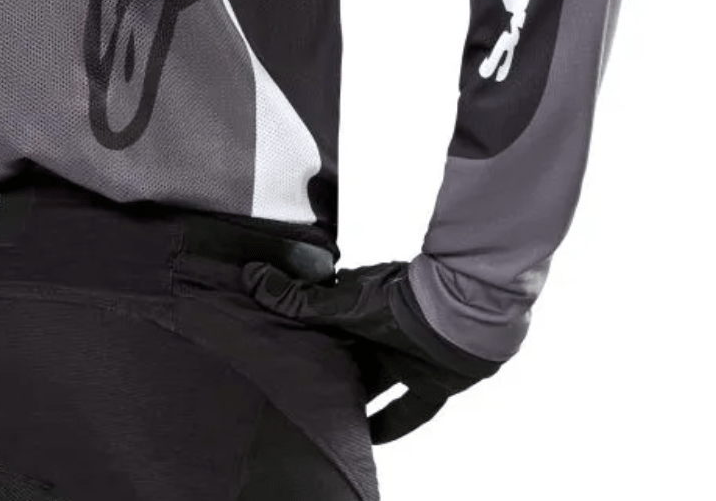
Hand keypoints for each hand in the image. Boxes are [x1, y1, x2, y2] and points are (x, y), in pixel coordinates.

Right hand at [242, 259, 502, 443]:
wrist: (463, 313)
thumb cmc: (399, 299)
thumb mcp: (341, 304)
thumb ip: (298, 299)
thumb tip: (251, 275)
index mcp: (357, 304)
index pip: (323, 318)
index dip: (302, 331)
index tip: (275, 345)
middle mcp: (379, 330)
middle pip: (346, 356)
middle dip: (324, 370)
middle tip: (294, 389)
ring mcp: (405, 357)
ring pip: (372, 384)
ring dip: (353, 399)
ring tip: (322, 418)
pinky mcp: (429, 383)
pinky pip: (409, 411)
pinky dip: (390, 425)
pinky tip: (370, 440)